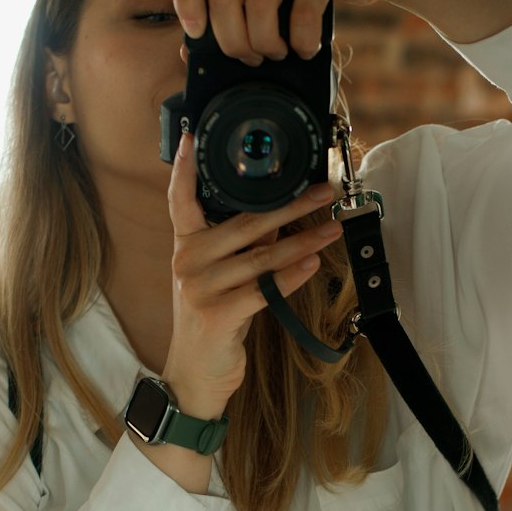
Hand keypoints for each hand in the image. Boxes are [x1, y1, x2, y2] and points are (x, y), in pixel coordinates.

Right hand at [161, 131, 343, 413]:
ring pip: (260, 256)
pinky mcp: (218, 314)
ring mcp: (200, 288)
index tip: (193, 136)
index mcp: (184, 247)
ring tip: (331, 230)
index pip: (180, 198)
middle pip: (243, 223)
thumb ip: (243, 247)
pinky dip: (290, 277)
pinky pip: (262, 290)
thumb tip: (278, 219)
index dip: (184, 166)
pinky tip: (312, 264)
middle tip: (321, 191)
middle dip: (289, 206)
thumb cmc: (211, 323)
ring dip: (302, 242)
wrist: (194, 375)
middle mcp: (187, 261)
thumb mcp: (220, 279)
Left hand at [172, 0, 406, 66]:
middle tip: (252, 57)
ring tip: (280, 53)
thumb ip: (236, 11)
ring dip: (266, 44)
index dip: (187, 3)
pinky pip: (302, 14)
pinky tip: (307, 48)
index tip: (196, 34)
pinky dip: (302, 42)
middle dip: (233, 42)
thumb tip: (190, 52)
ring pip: (259, 7)